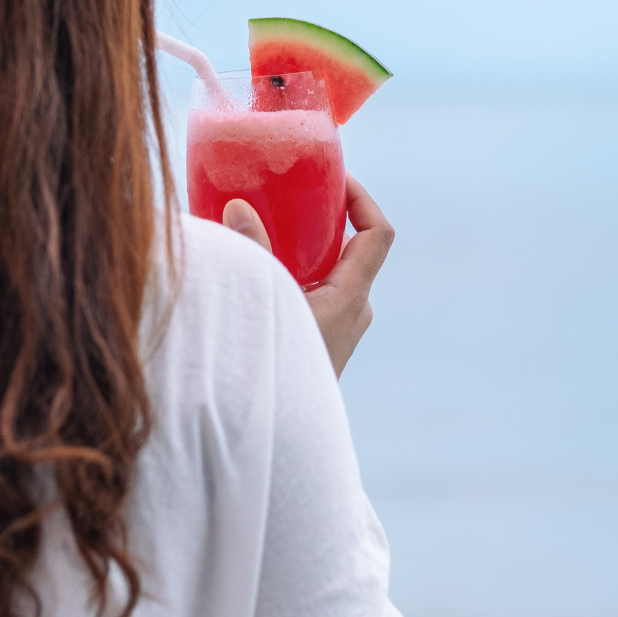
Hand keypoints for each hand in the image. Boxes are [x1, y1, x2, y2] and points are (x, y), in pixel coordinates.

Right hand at [222, 175, 394, 377]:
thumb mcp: (262, 300)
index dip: (362, 199)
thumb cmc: (273, 365)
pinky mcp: (321, 342)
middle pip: (354, 250)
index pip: (378, 234)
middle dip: (325, 219)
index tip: (333, 179)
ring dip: (308, 247)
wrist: (280, 437)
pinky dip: (298, 272)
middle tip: (290, 196)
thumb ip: (250, 252)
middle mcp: (354, 311)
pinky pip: (318, 293)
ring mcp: (340, 329)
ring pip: (333, 274)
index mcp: (350, 297)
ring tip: (269, 228)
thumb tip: (239, 205)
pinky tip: (260, 272)